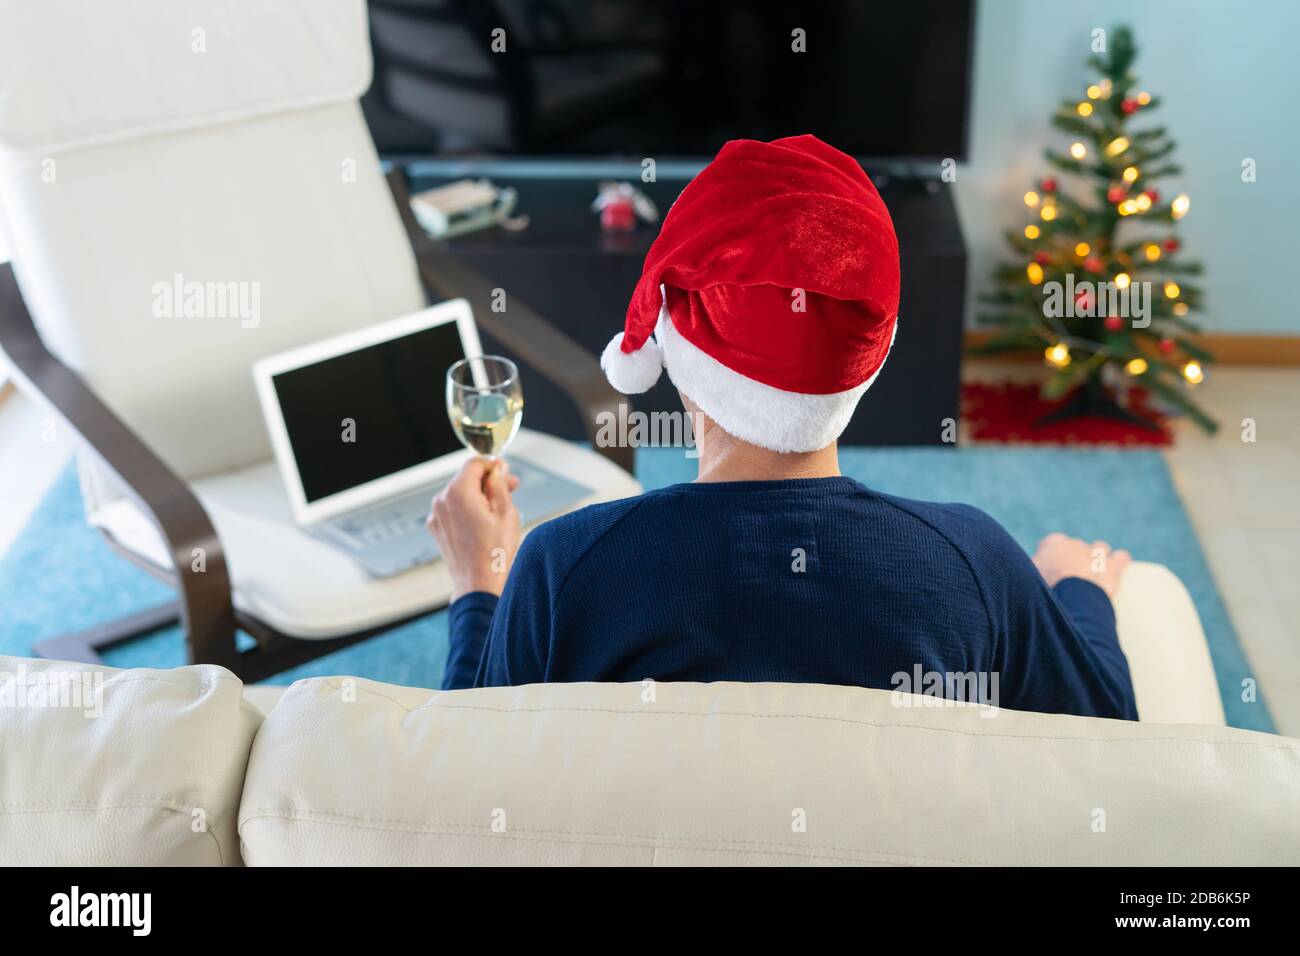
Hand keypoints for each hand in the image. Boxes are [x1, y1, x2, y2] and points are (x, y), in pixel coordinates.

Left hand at [427, 458, 521, 600]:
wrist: (478, 584)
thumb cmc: (494, 553)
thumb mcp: (506, 511)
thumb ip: (499, 484)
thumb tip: (496, 470)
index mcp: (458, 492)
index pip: (474, 464)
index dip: (492, 465)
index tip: (505, 472)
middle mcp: (442, 501)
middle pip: (466, 479)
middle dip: (488, 482)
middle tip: (511, 489)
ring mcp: (436, 516)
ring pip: (460, 495)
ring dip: (478, 497)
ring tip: (499, 511)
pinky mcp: (437, 529)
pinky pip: (453, 510)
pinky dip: (467, 511)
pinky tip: (484, 524)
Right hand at [1031, 533, 1131, 599]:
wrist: (1071, 600)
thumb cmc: (1046, 591)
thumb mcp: (1028, 578)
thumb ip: (1032, 570)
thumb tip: (1029, 573)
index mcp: (1053, 543)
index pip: (1050, 545)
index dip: (1049, 558)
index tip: (1048, 571)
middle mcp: (1075, 543)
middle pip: (1075, 547)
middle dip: (1073, 559)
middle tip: (1069, 579)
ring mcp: (1096, 553)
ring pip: (1099, 548)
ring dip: (1097, 557)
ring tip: (1093, 572)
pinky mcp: (1113, 566)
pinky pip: (1121, 557)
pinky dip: (1119, 561)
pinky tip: (1116, 567)